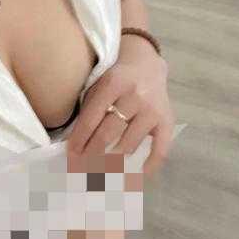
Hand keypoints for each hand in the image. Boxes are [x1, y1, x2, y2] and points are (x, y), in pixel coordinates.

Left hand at [66, 55, 174, 177]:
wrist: (146, 65)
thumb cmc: (116, 79)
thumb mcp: (100, 85)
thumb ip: (89, 110)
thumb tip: (75, 145)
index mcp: (113, 83)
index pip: (92, 118)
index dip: (79, 139)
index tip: (71, 155)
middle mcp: (135, 95)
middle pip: (108, 132)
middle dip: (92, 153)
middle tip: (82, 167)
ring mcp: (152, 109)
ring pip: (129, 143)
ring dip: (113, 160)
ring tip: (101, 170)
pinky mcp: (167, 120)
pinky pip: (160, 148)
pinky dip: (150, 164)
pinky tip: (138, 174)